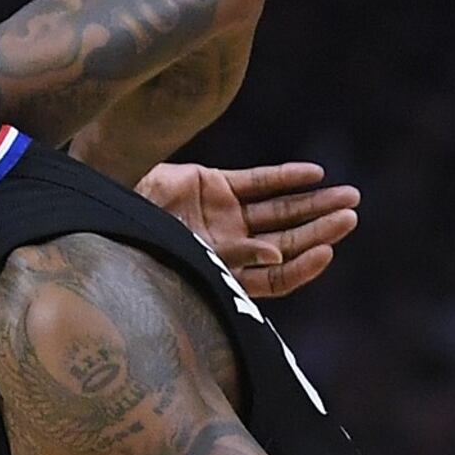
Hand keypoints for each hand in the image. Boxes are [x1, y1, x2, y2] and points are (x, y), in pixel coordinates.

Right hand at [138, 160, 359, 299]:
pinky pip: (258, 182)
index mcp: (223, 276)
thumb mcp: (188, 257)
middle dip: (319, 228)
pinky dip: (285, 178)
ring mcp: (223, 216)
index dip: (303, 268)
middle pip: (286, 242)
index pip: (276, 280)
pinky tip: (313, 174)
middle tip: (350, 215)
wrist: (103, 205)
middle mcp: (229, 248)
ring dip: (313, 203)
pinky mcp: (214, 185)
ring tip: (348, 195)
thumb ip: (232, 260)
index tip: (327, 251)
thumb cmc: (139, 245)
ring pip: (279, 211)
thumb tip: (277, 258)